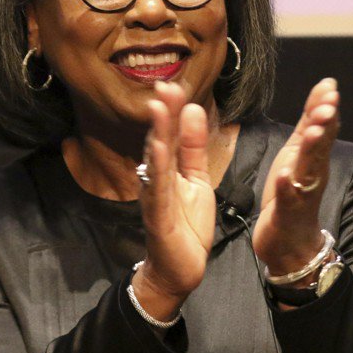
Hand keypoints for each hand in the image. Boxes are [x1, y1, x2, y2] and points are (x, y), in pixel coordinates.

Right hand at [132, 82, 216, 319]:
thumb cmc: (185, 224)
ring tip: (158, 108)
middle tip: (164, 85)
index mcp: (168, 170)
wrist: (180, 269)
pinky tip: (158, 150)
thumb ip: (194, 148)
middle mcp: (157, 180)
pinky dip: (157, 170)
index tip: (175, 83)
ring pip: (156, 162)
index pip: (170, 134)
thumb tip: (192, 110)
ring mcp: (155, 198)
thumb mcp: (197, 180)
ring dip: (156, 135)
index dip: (172, 110)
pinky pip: (158, 191)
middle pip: (159, 142)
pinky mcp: (159, 218)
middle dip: (162, 115)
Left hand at [253, 78, 340, 277]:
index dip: (325, 107)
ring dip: (312, 151)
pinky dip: (288, 187)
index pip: (324, 128)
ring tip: (313, 132)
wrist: (291, 242)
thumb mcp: (300, 151)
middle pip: (321, 146)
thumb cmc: (293, 193)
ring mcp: (302, 194)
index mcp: (314, 158)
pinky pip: (289, 199)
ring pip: (309, 169)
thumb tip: (327, 85)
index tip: (329, 86)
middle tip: (328, 105)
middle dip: (324, 125)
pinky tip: (285, 175)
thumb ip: (312, 120)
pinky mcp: (287, 213)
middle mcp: (313, 174)